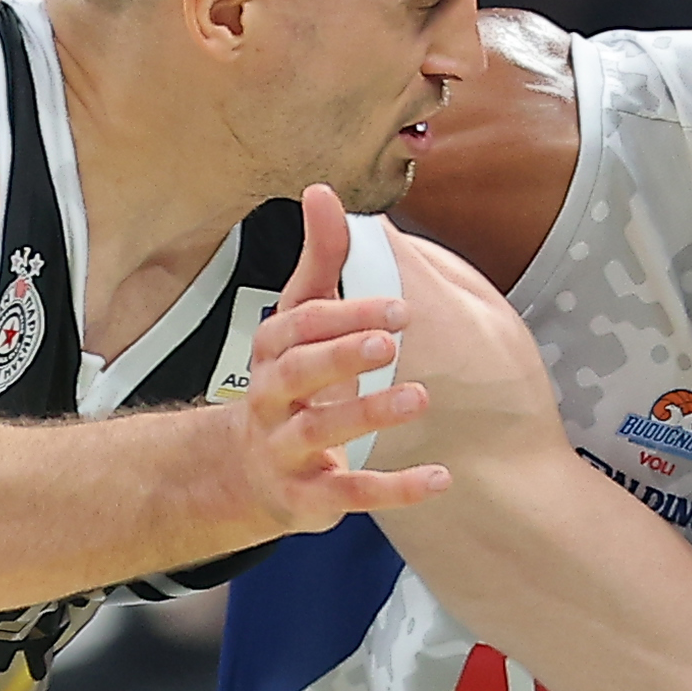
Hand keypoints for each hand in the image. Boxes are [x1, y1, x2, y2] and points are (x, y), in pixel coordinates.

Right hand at [231, 186, 442, 536]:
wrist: (252, 472)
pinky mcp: (307, 497)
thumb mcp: (301, 321)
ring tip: (417, 398)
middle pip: (296, 373)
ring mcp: (284, 450)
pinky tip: (439, 477)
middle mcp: (270, 399)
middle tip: (391, 343)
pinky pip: (349, 493)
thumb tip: (322, 192)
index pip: (298, 324)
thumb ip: (320, 259)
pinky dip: (394, 488)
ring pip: (319, 431)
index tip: (397, 307)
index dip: (344, 314)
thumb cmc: (291, 384)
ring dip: (366, 413)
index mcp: (273, 351)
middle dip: (342, 355)